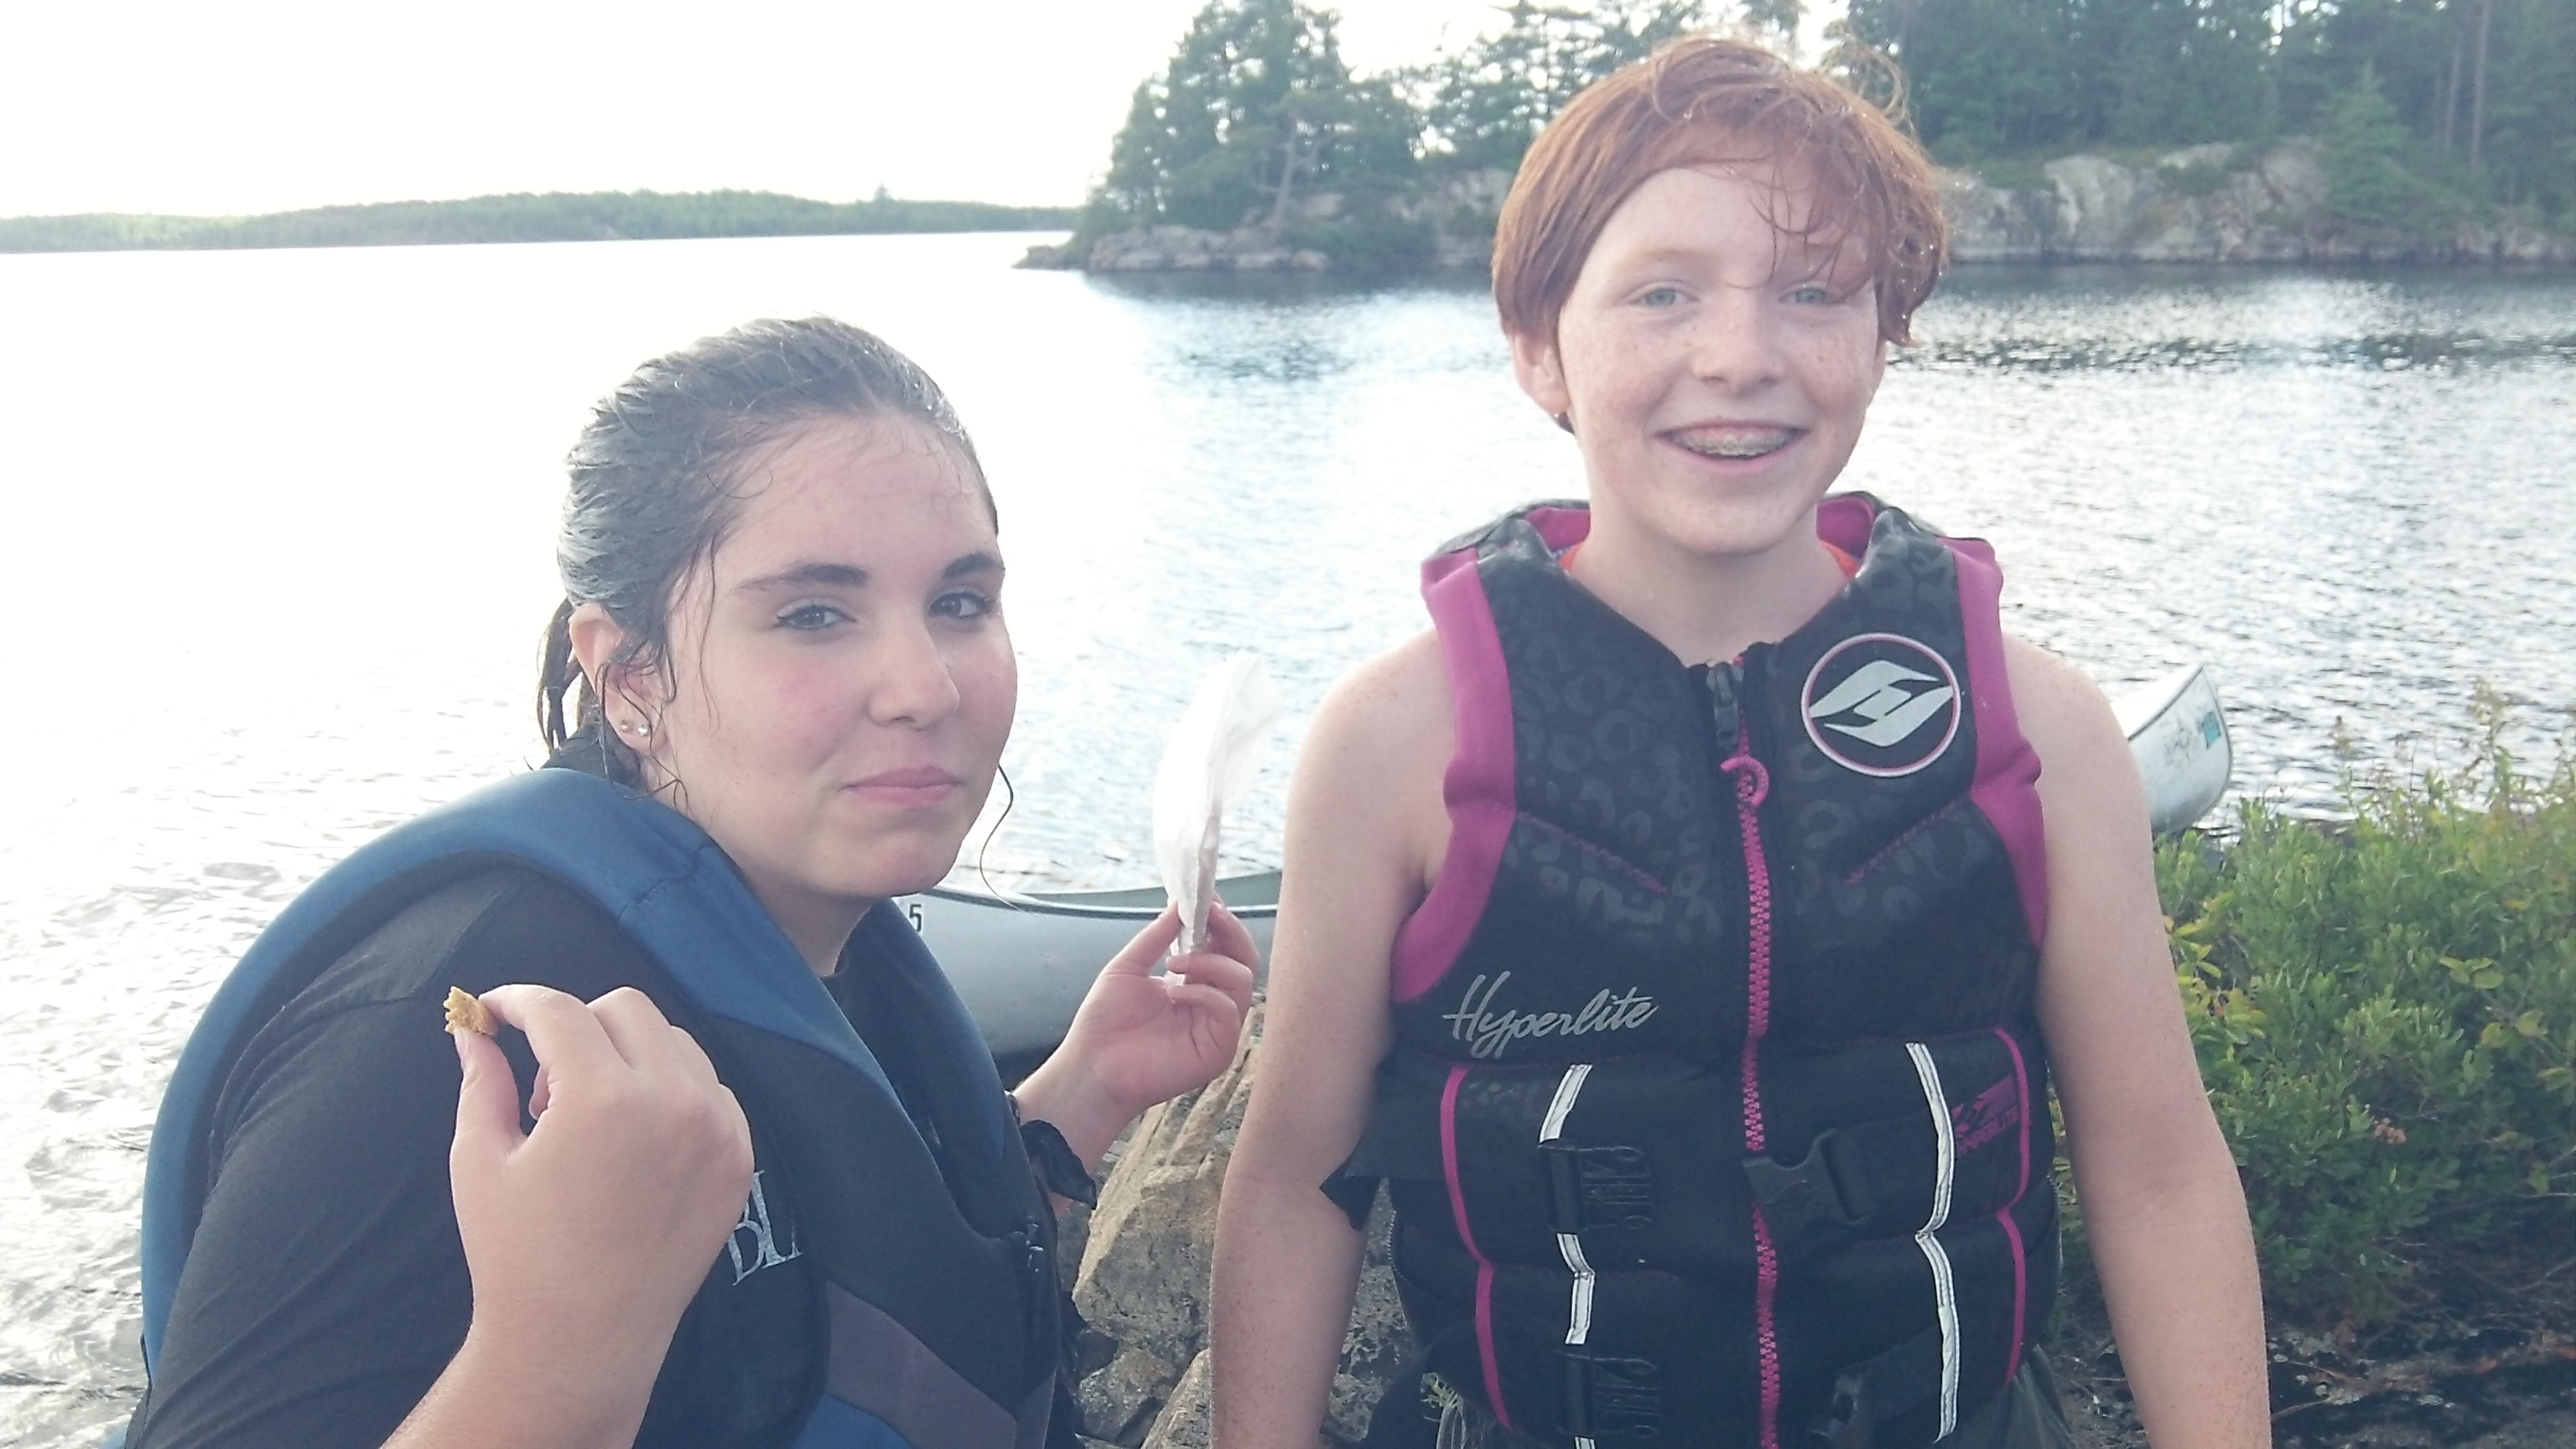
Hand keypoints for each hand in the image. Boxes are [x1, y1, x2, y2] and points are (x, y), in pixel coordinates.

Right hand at [447, 985, 753, 1368]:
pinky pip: (710, 1088)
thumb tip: (470, 1028)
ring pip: (675, 1042)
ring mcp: (718, 1129)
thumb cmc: (517, 1255)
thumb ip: (481, 1080)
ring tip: (587, 1121)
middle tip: (545, 1087)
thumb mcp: (480, 1161)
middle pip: (626, 1008)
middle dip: (575, 1027)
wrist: (581, 1340)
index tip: (494, 1012)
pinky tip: (634, 1139)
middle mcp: (673, 1101)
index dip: (518, 1001)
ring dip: (627, 1056)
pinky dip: (671, 1091)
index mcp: (602, 1098)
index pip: (560, 1010)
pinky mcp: (740, 1156)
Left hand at [1019, 904, 1258, 1163]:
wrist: (1092, 1066)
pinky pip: (1229, 1010)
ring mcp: (1217, 1027)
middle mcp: (1211, 1003)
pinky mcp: (1218, 1051)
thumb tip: (1181, 902)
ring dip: (1211, 962)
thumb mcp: (1129, 967)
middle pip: (1245, 960)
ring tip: (1174, 962)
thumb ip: (1157, 936)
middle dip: (1231, 932)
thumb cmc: (1105, 1021)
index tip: (1208, 899)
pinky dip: (1204, 993)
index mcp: (1194, 983)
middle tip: (1211, 915)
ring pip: (1243, 980)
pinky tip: (1174, 992)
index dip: (1221, 923)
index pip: (1224, 948)